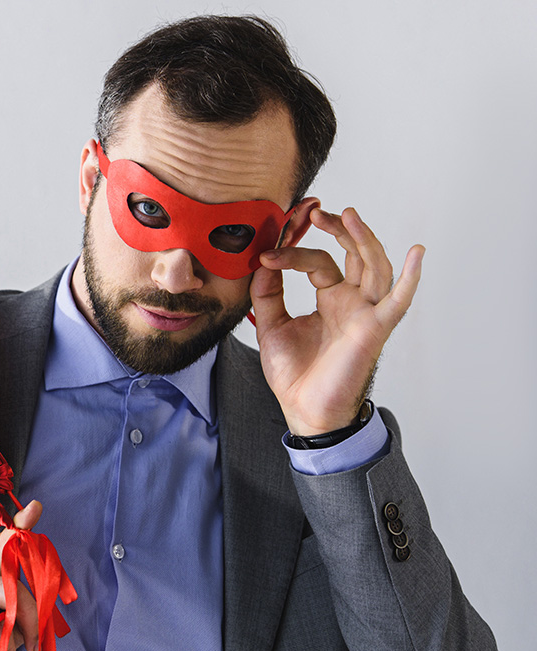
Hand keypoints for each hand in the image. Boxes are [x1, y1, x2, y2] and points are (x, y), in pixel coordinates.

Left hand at [251, 207, 423, 435]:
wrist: (303, 410)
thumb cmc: (294, 373)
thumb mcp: (270, 324)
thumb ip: (267, 292)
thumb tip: (264, 261)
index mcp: (330, 299)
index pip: (320, 261)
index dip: (296, 249)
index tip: (270, 248)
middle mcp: (351, 302)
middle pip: (353, 255)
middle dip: (338, 230)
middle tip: (316, 212)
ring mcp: (365, 314)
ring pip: (374, 268)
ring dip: (363, 240)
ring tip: (347, 215)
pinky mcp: (374, 329)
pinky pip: (398, 302)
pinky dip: (410, 278)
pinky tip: (416, 253)